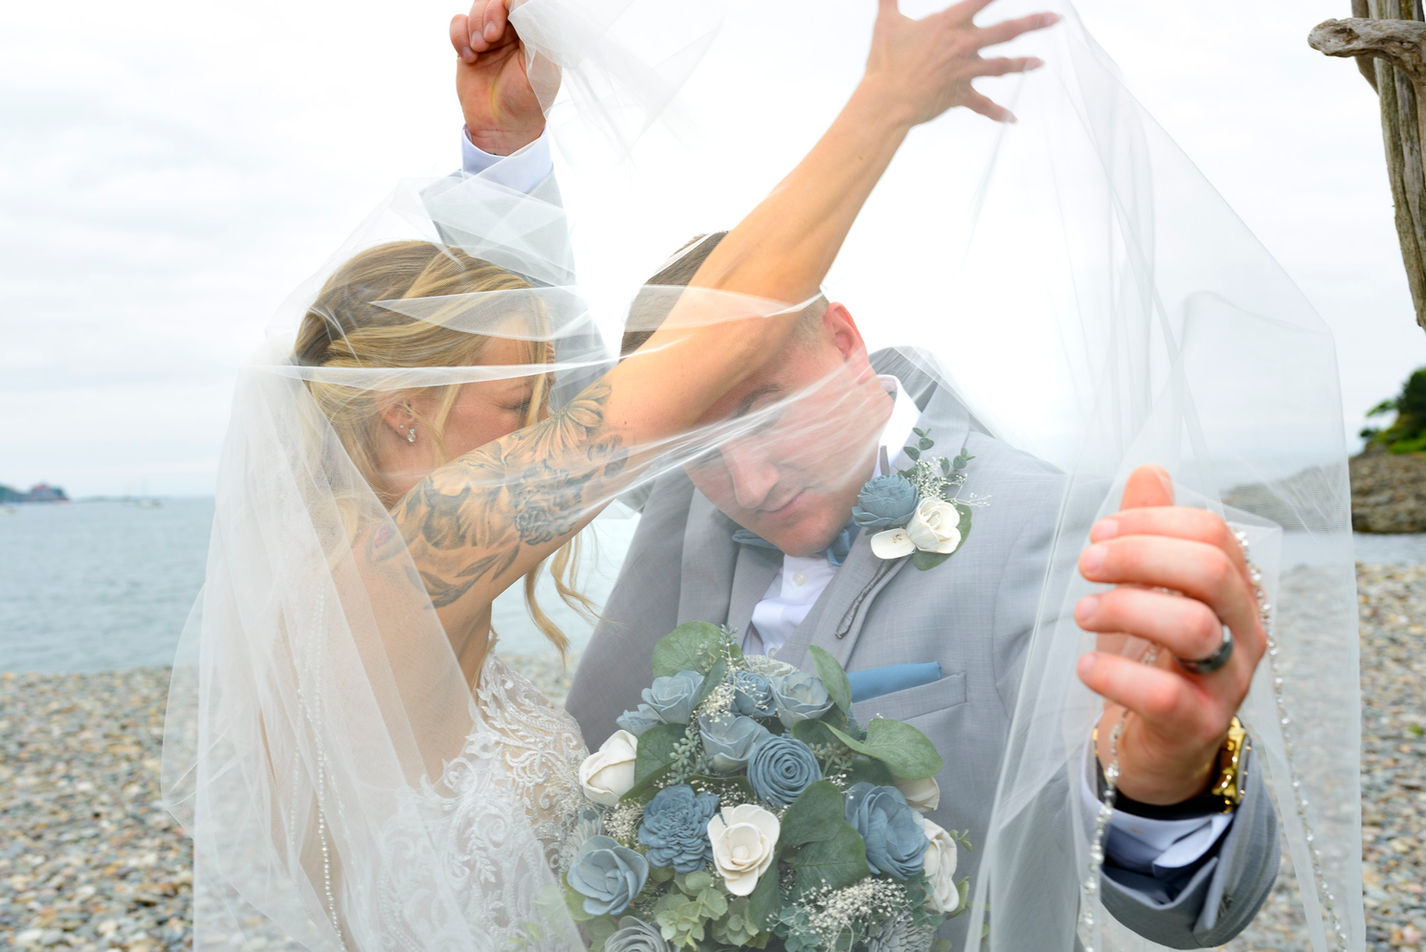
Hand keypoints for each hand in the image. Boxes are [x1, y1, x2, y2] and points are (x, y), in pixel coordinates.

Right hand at [449, 0, 550, 154]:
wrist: (502, 130)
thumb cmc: (529, 103)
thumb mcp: (541, 70)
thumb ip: (538, 34)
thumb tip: (524, 3)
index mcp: (537, 32)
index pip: (522, 1)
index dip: (508, 3)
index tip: (505, 23)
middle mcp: (515, 31)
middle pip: (496, 0)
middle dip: (489, 13)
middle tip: (491, 39)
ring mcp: (492, 37)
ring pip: (476, 7)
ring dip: (474, 26)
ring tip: (481, 50)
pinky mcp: (470, 46)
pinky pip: (457, 23)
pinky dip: (459, 36)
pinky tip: (470, 57)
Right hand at [861, 0, 1058, 124]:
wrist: (885, 101)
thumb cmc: (883, 61)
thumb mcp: (885, 22)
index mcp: (948, 24)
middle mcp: (962, 45)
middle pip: (1006, 31)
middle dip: (1033, 23)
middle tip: (1056, 18)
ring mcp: (964, 71)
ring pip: (1001, 66)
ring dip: (1023, 64)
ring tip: (1040, 63)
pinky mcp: (959, 95)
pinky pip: (983, 105)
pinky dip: (997, 113)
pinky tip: (1013, 119)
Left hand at [1073, 465, 1266, 804]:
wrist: (1152, 745)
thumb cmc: (1150, 658)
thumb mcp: (1146, 591)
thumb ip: (1151, 534)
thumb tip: (1150, 471)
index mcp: (1235, 591)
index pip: (1212, 533)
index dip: (1152, 522)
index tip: (1100, 532)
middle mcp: (1244, 632)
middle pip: (1210, 569)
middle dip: (1139, 555)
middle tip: (1087, 565)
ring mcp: (1228, 682)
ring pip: (1193, 625)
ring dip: (1125, 607)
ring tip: (1083, 612)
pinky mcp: (1197, 727)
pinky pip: (1165, 694)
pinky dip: (1115, 673)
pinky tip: (1085, 667)